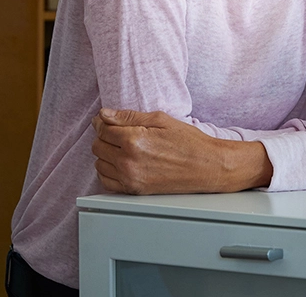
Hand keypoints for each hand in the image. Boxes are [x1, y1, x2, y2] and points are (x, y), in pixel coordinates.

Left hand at [91, 108, 271, 194]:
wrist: (207, 166)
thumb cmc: (189, 142)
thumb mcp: (160, 119)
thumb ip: (128, 116)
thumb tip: (103, 115)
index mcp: (134, 139)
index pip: (102, 129)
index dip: (104, 123)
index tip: (109, 122)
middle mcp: (129, 160)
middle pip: (98, 146)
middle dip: (105, 137)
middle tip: (121, 134)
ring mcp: (131, 178)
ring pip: (99, 164)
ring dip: (107, 155)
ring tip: (124, 149)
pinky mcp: (134, 190)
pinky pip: (106, 181)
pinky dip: (109, 172)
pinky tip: (122, 164)